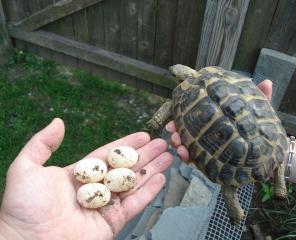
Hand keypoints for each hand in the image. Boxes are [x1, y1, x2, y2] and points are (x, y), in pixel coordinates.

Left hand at [0, 119, 171, 239]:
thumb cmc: (24, 208)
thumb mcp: (26, 169)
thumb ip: (41, 144)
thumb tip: (58, 122)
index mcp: (79, 174)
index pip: (108, 155)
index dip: (127, 144)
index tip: (143, 135)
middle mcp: (95, 188)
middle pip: (126, 167)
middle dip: (145, 155)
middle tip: (162, 143)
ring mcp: (105, 205)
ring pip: (134, 183)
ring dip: (152, 170)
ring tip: (168, 156)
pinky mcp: (112, 221)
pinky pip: (134, 204)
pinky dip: (149, 192)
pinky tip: (161, 178)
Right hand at [165, 80, 272, 161]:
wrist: (267, 152)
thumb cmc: (259, 127)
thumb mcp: (258, 112)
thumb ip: (261, 98)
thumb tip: (268, 82)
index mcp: (215, 116)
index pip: (196, 110)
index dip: (183, 109)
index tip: (175, 107)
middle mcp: (208, 130)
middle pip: (186, 127)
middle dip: (175, 127)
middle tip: (171, 129)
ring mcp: (207, 145)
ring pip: (186, 143)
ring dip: (178, 142)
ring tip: (177, 143)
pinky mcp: (208, 160)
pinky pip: (194, 159)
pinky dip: (187, 157)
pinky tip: (186, 156)